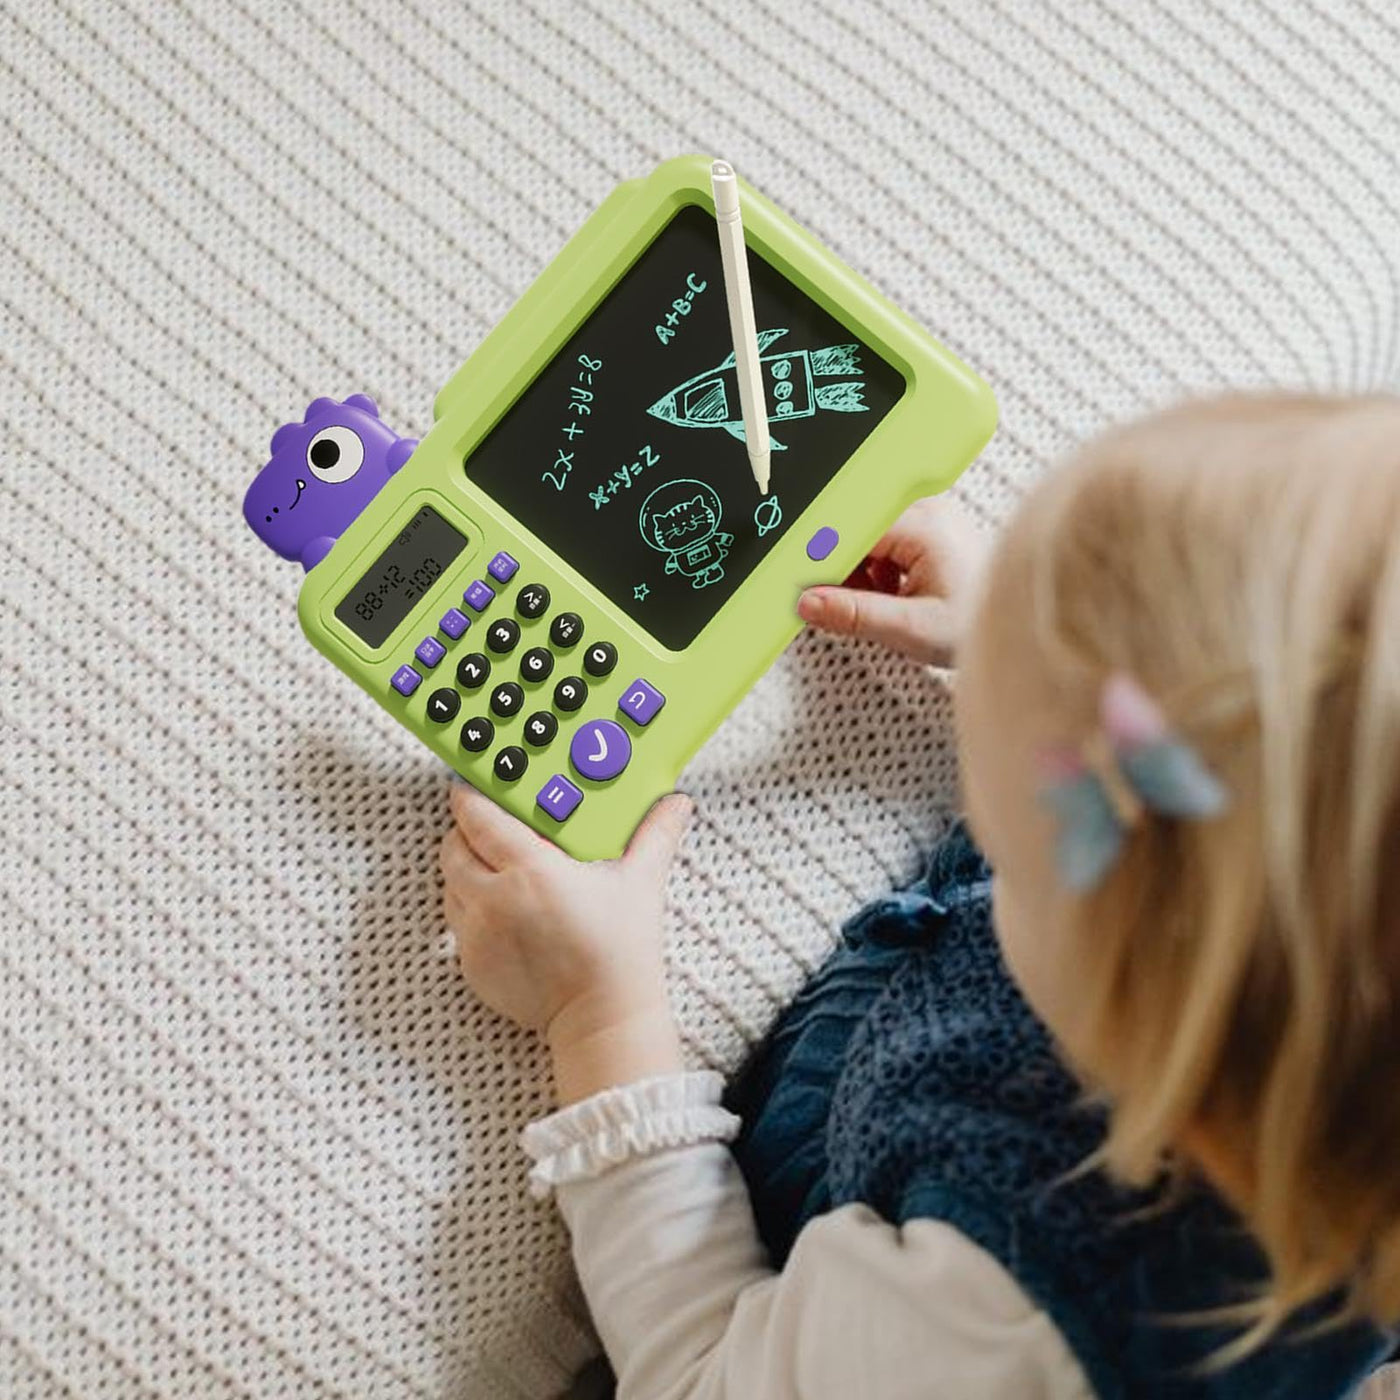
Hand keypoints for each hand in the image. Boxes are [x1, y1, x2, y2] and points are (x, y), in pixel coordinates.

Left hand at [441, 786, 692, 1102]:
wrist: (603, 1018)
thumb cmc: (622, 951)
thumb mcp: (640, 883)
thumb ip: (655, 834)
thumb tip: (677, 803)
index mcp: (531, 870)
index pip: (479, 818)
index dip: (471, 797)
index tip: (475, 786)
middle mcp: (494, 899)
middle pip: (454, 848)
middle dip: (466, 832)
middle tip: (488, 826)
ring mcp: (477, 935)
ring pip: (450, 886)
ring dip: (466, 871)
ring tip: (496, 867)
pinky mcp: (470, 965)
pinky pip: (457, 924)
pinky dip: (471, 910)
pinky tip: (503, 911)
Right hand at [796, 497, 988, 666]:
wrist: (1022, 623)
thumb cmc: (979, 623)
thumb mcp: (912, 628)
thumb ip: (855, 614)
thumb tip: (808, 603)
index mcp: (921, 526)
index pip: (848, 530)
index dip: (820, 560)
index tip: (801, 586)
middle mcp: (924, 511)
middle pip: (853, 527)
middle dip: (839, 567)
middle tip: (834, 602)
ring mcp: (927, 517)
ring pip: (865, 534)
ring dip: (856, 569)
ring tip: (873, 603)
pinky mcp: (927, 530)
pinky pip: (882, 539)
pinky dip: (873, 568)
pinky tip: (884, 594)